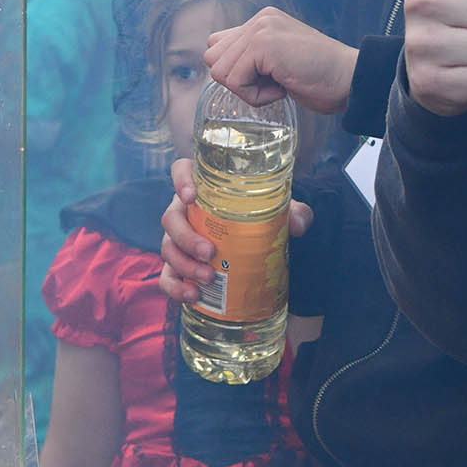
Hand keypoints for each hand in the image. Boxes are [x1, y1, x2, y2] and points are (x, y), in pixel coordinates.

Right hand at [159, 155, 312, 302]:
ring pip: (168, 248)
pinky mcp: (178, 266)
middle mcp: (186, 211)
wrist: (257, 247)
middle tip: (210, 252)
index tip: (191, 196)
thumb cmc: (261, 219)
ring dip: (184, 264)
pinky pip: (167, 277)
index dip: (180, 180)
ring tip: (208, 278)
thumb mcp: (278, 212)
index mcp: (204, 189)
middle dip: (186, 237)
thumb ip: (293, 212)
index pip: (181, 171)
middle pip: (171, 218)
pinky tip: (193, 296)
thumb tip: (298, 223)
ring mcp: (179, 240)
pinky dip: (176, 287)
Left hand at [203, 7, 357, 114]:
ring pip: (221, 71)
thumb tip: (218, 66)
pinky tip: (282, 87)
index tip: (268, 77)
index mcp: (262, 20)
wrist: (351, 79)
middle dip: (239, 80)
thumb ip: (252, 56)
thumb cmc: (320, 78)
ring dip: (248, 89)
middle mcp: (259, 19)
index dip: (236, 72)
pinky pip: (235, 82)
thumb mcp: (278, 61)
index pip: (218, 46)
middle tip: (274, 81)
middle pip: (213, 58)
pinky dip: (256, 95)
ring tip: (279, 83)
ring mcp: (260, 29)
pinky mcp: (263, 45)